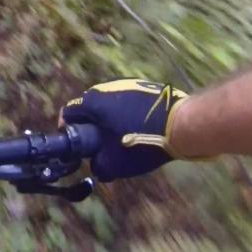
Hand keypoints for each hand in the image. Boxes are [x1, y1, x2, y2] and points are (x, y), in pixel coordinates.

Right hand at [60, 79, 188, 181]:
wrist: (183, 125)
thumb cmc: (141, 143)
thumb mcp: (115, 163)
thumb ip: (99, 166)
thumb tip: (96, 167)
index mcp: (93, 102)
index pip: (68, 113)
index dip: (68, 129)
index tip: (78, 144)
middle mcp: (106, 88)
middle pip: (89, 107)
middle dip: (91, 125)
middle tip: (100, 143)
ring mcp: (128, 84)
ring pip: (109, 103)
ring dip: (110, 118)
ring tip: (122, 137)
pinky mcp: (146, 87)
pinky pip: (128, 101)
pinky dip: (128, 113)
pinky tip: (141, 128)